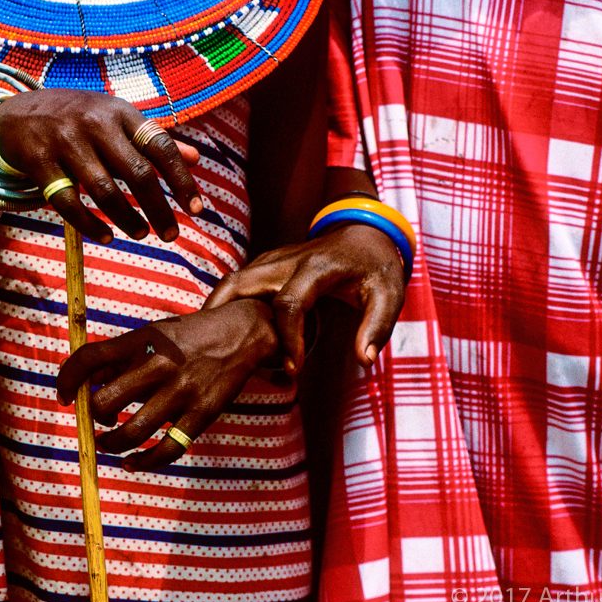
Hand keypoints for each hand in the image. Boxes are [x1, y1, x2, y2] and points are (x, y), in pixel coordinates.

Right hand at [0, 90, 202, 243]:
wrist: (16, 113)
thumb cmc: (78, 118)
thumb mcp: (116, 118)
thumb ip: (153, 139)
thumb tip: (196, 159)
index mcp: (121, 112)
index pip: (161, 147)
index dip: (182, 180)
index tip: (197, 209)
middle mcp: (96, 123)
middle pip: (137, 173)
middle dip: (159, 209)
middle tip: (171, 234)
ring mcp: (66, 141)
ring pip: (104, 191)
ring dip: (127, 218)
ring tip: (141, 233)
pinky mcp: (40, 162)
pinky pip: (68, 202)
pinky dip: (89, 224)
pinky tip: (106, 236)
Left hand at [56, 299, 277, 470]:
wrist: (242, 333)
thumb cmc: (189, 337)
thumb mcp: (154, 334)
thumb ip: (122, 358)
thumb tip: (86, 384)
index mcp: (142, 340)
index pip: (90, 358)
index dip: (67, 379)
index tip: (62, 395)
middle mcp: (159, 364)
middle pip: (105, 401)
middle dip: (93, 416)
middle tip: (98, 419)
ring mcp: (181, 391)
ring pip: (131, 431)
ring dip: (111, 444)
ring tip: (108, 443)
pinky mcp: (201, 414)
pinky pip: (165, 450)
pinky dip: (143, 462)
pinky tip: (133, 462)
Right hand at [204, 224, 404, 372]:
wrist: (367, 233)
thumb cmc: (377, 266)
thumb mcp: (390, 294)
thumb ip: (377, 327)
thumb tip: (362, 361)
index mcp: (316, 267)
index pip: (289, 304)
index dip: (288, 340)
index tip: (294, 368)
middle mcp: (287, 259)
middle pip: (240, 284)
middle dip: (225, 317)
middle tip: (220, 354)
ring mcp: (273, 259)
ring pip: (232, 281)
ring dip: (219, 309)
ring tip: (211, 343)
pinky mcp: (267, 264)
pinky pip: (239, 283)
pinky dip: (227, 305)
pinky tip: (226, 330)